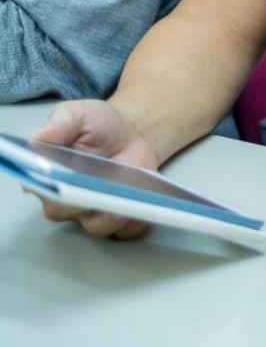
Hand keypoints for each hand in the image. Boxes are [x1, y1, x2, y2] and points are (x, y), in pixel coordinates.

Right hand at [30, 100, 158, 239]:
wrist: (130, 134)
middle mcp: (63, 200)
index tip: (66, 180)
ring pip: (95, 226)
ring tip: (129, 199)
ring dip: (113, 215)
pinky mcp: (118, 218)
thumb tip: (38, 138)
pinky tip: (146, 207)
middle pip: (65, 212)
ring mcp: (90, 212)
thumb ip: (60, 124)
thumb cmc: (98, 125)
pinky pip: (125, 231)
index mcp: (47, 174)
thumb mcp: (78, 114)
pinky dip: (136, 223)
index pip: (41, 187)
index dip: (52, 186)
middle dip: (82, 202)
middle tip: (100, 189)